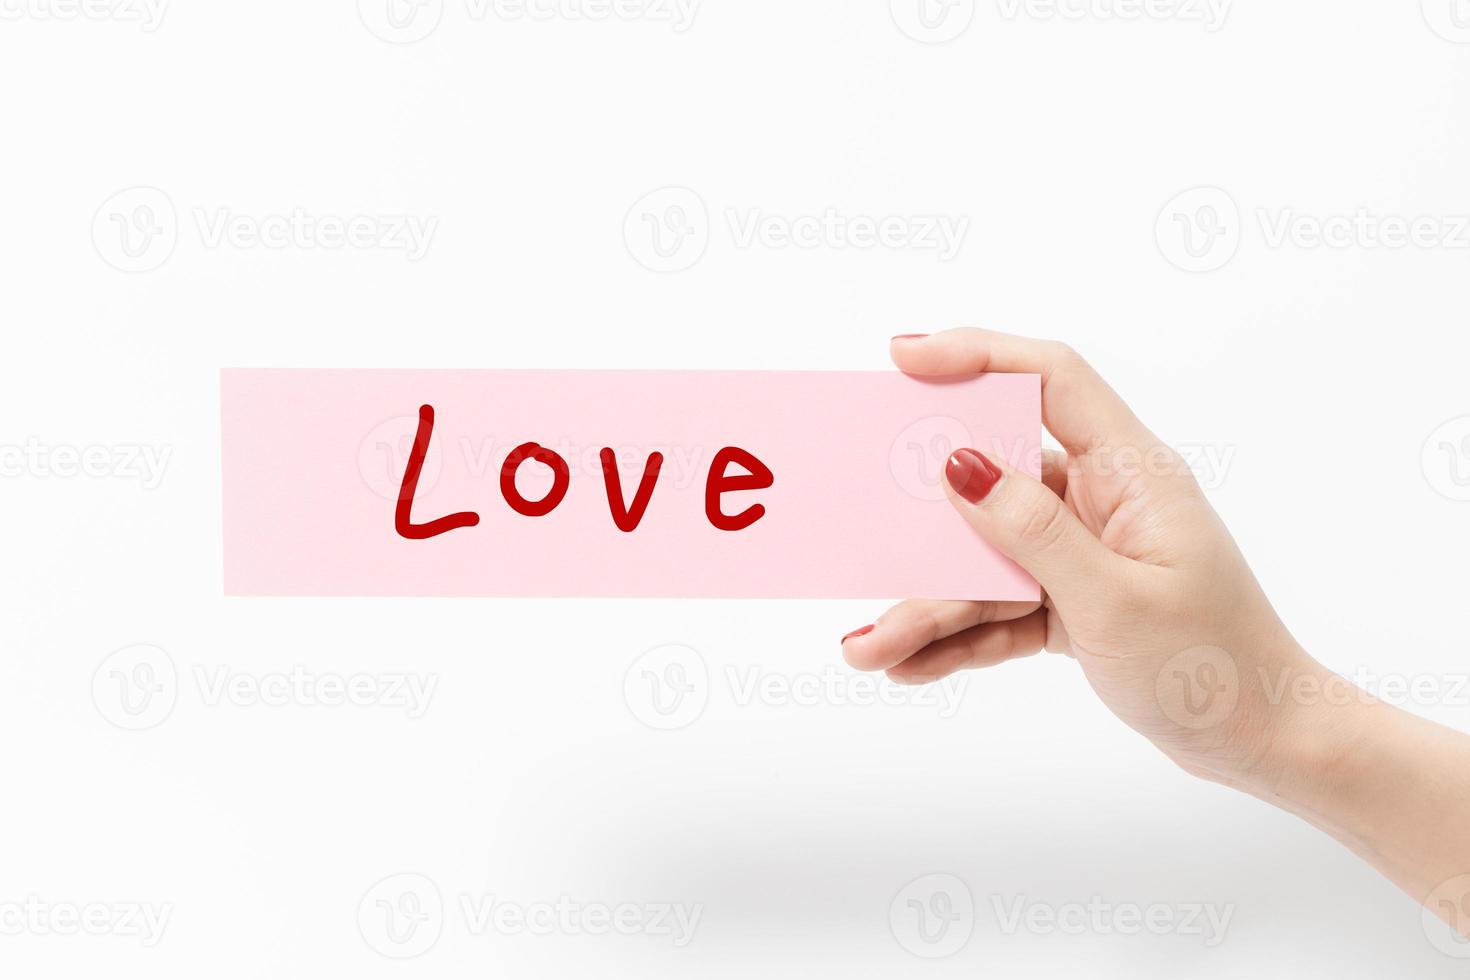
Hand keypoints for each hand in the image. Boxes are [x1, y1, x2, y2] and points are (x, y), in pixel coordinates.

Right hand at [841, 328, 1326, 791]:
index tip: (901, 360)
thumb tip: (959, 464)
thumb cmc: (1214, 666)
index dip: (976, 354)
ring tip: (869, 650)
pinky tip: (907, 666)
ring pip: (985, 559)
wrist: (1264, 741)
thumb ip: (1033, 531)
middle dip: (922, 528)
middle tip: (858, 542)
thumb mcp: (1114, 600)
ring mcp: (1083, 551)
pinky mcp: (1071, 600)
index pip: (1049, 379)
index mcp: (1130, 472)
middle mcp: (1101, 499)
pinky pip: (998, 607)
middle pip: (991, 481)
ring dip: (928, 606)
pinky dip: (958, 638)